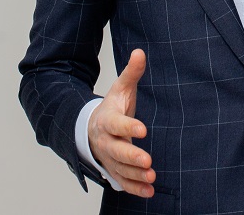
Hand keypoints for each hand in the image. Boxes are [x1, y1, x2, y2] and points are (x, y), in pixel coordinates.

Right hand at [87, 48, 155, 196]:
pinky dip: (134, 188)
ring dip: (135, 175)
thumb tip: (140, 52)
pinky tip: (149, 191)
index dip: (129, 126)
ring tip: (151, 177)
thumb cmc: (112, 107)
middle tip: (147, 160)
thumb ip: (131, 73)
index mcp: (107, 120)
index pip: (117, 124)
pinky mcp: (114, 170)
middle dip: (131, 156)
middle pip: (116, 151)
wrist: (92, 128)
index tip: (143, 129)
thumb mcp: (120, 89)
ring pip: (119, 169)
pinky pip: (122, 182)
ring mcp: (108, 158)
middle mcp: (106, 141)